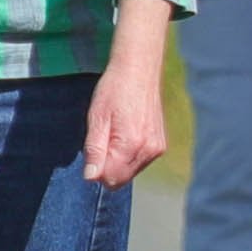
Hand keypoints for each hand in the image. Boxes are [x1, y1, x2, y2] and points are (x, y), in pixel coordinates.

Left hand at [83, 0, 174, 187]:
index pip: (110, 179)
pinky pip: (139, 163)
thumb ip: (94, 151)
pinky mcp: (160, 145)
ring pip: (129, 172)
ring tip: (116, 132)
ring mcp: (157, 148)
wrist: (139, 71)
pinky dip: (128, 155)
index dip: (96, 169)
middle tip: (104, 138)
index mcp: (132, 144)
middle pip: (120, 179)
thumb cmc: (114, 90)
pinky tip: (126, 133)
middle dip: (107, 166)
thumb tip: (91, 177)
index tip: (94, 148)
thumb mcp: (96, 119)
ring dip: (118, 160)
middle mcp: (149, 150)